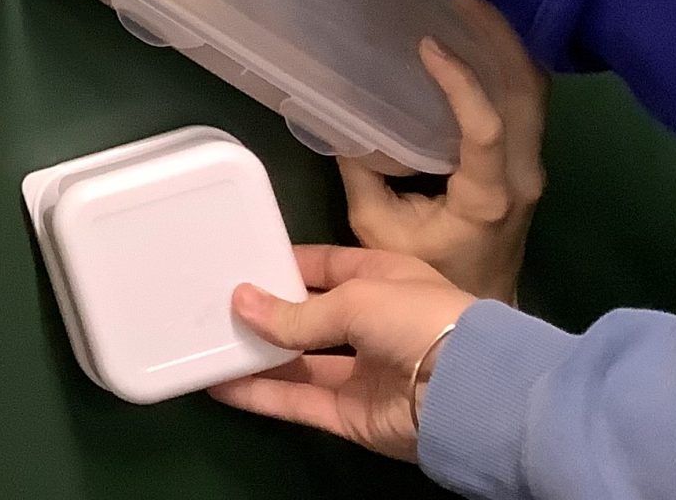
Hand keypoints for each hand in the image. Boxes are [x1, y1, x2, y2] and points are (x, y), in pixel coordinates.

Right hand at [212, 246, 476, 461]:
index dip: (284, 263)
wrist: (470, 395)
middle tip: (210, 301)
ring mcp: (361, 372)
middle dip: (264, 310)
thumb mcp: (356, 298)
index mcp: (382, 279)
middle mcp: (371, 324)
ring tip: (205, 341)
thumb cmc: (418, 320)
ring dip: (256, 354)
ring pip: (297, 362)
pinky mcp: (351, 414)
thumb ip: (296, 311)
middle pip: (306, 315)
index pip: (325, 265)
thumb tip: (240, 303)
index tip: (238, 260)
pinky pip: (299, 400)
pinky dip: (261, 395)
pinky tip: (220, 384)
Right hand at [339, 0, 545, 302]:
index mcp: (487, 194)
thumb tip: (339, 119)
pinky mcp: (525, 161)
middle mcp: (522, 174)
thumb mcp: (378, 228)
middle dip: (499, 37)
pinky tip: (478, 36)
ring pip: (533, 92)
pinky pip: (524, 101)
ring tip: (470, 1)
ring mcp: (530, 166)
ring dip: (506, 43)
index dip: (461, 82)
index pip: (486, 127)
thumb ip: (361, 172)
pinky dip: (506, 62)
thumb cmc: (428, 273)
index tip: (427, 45)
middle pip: (527, 92)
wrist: (480, 313)